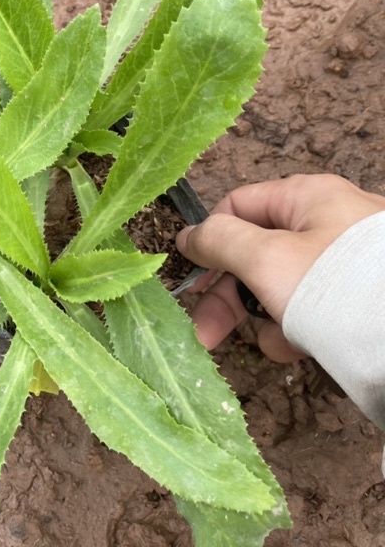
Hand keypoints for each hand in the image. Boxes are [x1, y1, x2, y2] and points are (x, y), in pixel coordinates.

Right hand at [175, 174, 384, 361]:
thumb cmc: (336, 289)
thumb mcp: (264, 259)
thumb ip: (218, 242)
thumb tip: (186, 236)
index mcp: (307, 197)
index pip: (237, 207)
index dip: (210, 242)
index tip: (194, 282)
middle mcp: (328, 221)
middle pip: (257, 252)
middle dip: (231, 297)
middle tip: (206, 333)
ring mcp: (346, 261)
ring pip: (282, 285)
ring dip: (267, 319)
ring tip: (279, 344)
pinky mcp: (359, 296)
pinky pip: (314, 305)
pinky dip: (300, 329)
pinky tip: (303, 349)